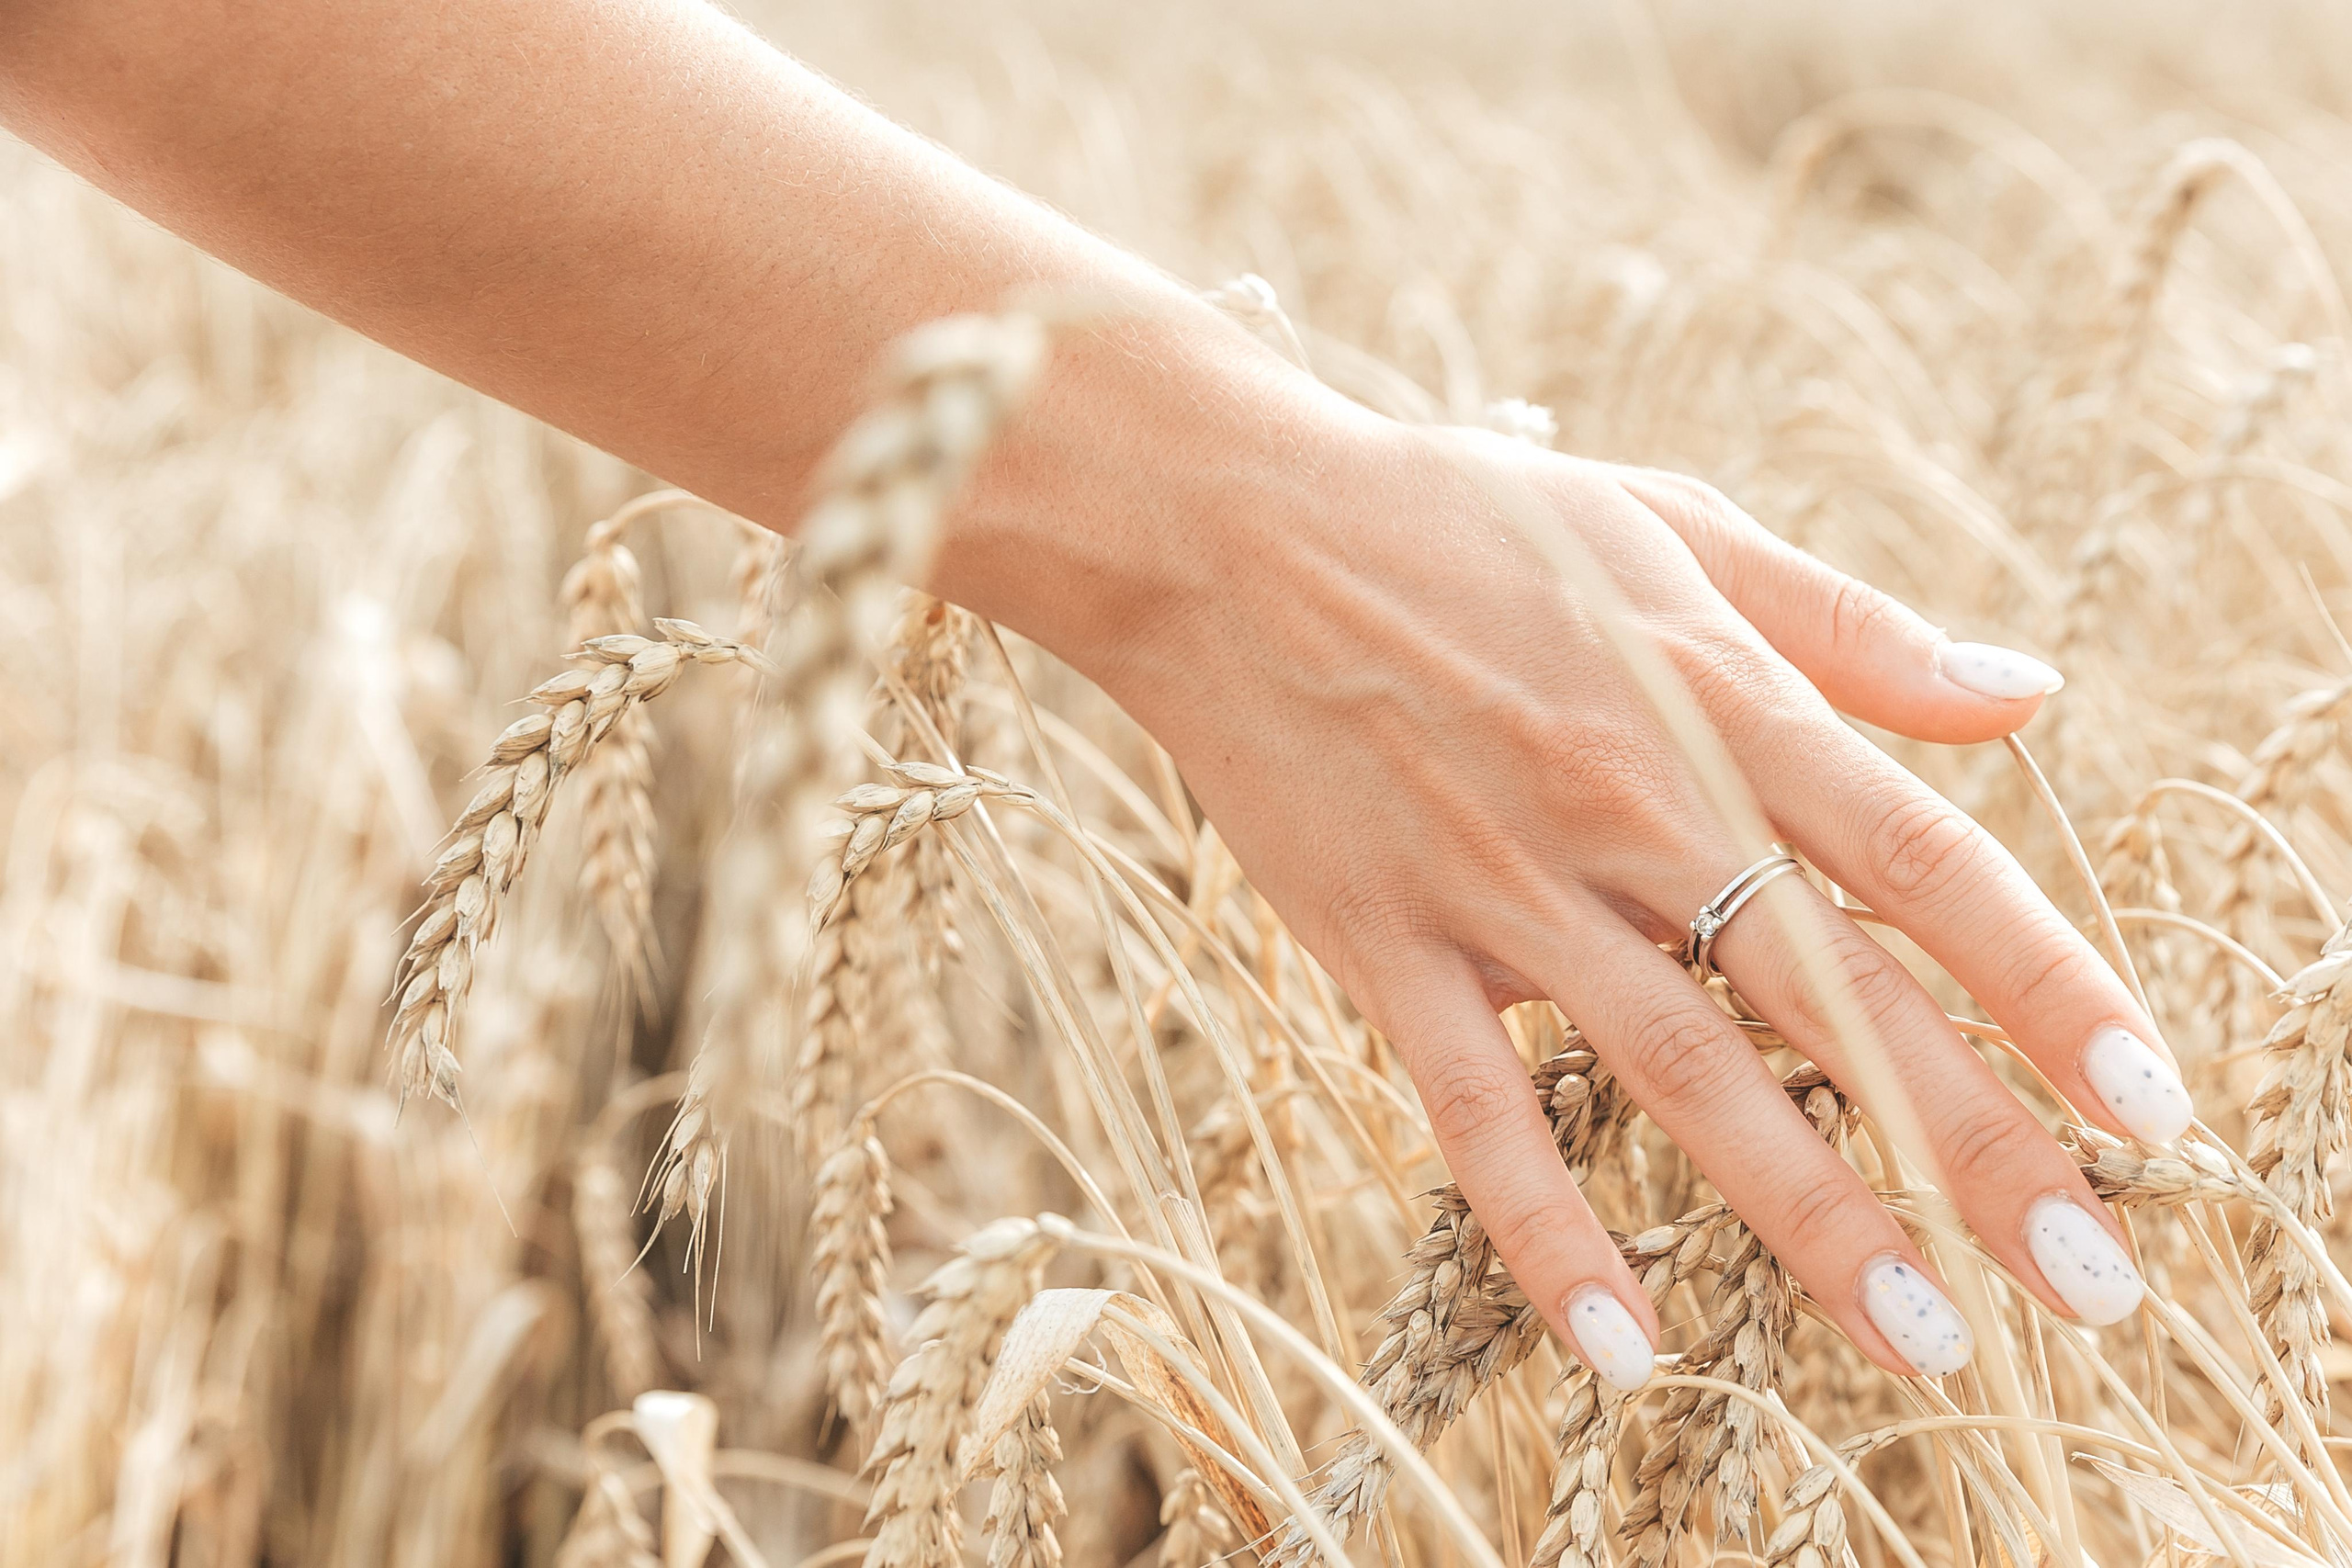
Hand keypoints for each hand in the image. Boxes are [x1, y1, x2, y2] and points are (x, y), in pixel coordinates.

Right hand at [1008, 370, 2186, 1389]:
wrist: (1228, 534)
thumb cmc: (1461, 519)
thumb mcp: (1673, 525)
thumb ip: (1850, 625)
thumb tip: (2026, 691)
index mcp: (1716, 697)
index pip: (1920, 859)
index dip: (2045, 985)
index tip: (2151, 1105)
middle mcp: (1628, 803)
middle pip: (1831, 996)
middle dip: (1973, 1144)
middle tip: (2089, 1286)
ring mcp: (1503, 885)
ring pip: (1680, 1071)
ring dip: (1809, 1212)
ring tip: (1923, 1341)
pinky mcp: (1387, 945)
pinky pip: (1476, 1112)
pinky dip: (1547, 1231)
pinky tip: (1625, 1346)